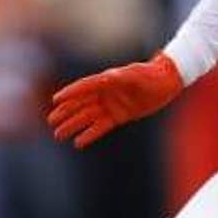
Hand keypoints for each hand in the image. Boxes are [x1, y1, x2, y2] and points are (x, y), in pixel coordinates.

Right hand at [47, 53, 183, 148]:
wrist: (167, 81)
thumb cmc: (151, 75)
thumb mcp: (135, 75)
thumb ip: (119, 78)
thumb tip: (104, 78)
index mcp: (106, 80)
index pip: (83, 87)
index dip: (70, 94)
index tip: (55, 100)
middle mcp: (105, 93)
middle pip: (80, 104)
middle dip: (66, 113)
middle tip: (50, 122)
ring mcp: (111, 105)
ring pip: (87, 117)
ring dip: (73, 125)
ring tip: (58, 135)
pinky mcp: (120, 116)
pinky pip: (101, 127)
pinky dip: (90, 134)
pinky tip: (78, 143)